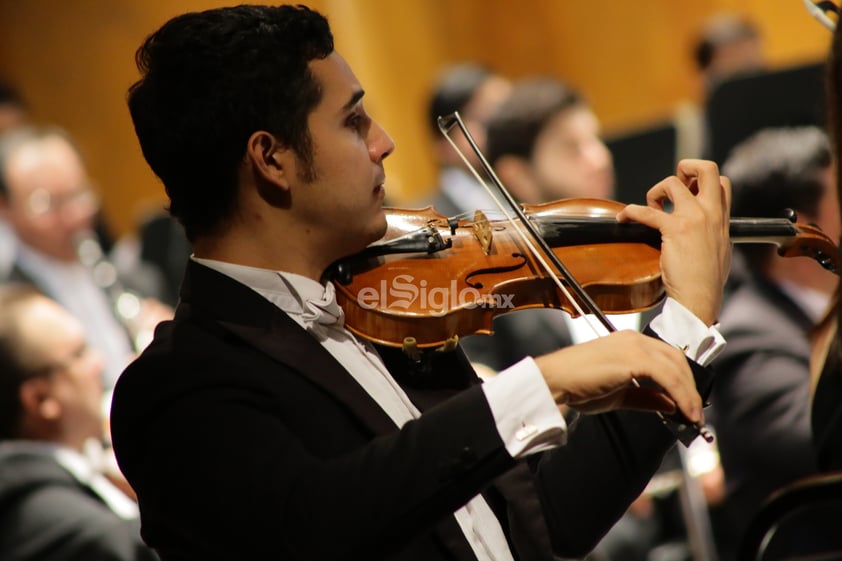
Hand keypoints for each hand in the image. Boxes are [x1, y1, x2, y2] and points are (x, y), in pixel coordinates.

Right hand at [534, 330, 702, 423]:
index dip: (683, 381)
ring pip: (676, 368)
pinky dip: (681, 395)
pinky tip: (684, 412)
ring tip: (693, 418)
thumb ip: (646, 397)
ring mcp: (635, 346)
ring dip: (689, 394)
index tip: (689, 404)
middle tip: (696, 413)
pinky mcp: (634, 358)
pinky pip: (668, 377)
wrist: (555, 381)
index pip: (667, 357)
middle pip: (677, 360)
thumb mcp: (619, 395)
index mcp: (630, 342)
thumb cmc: (578, 386)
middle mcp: (635, 339)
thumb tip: (672, 405)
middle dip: (691, 388)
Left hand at [616, 159, 731, 325]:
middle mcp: (711, 213)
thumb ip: (714, 234)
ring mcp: (694, 219)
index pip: (721, 183)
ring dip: (655, 192)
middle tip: (670, 188)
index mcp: (722, 219)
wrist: (700, 299)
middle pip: (706, 167)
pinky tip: (623, 218)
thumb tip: (705, 230)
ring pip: (672, 183)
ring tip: (650, 209)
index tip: (686, 192)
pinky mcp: (674, 230)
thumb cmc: (706, 282)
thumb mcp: (721, 251)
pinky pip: (646, 211)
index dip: (700, 180)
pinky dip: (630, 211)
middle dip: (685, 167)